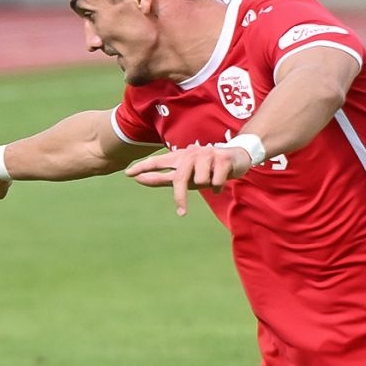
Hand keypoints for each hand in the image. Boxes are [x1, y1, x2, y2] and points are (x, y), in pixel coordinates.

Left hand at [124, 143, 256, 216]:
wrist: (237, 157)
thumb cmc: (205, 169)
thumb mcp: (185, 175)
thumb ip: (163, 178)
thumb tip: (139, 180)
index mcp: (179, 157)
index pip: (158, 162)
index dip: (143, 167)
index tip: (128, 174)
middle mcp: (191, 153)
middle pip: (180, 178)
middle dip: (180, 196)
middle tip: (182, 212)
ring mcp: (207, 154)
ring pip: (200, 180)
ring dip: (207, 185)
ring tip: (212, 179)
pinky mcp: (222, 159)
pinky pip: (215, 181)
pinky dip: (218, 186)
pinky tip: (221, 180)